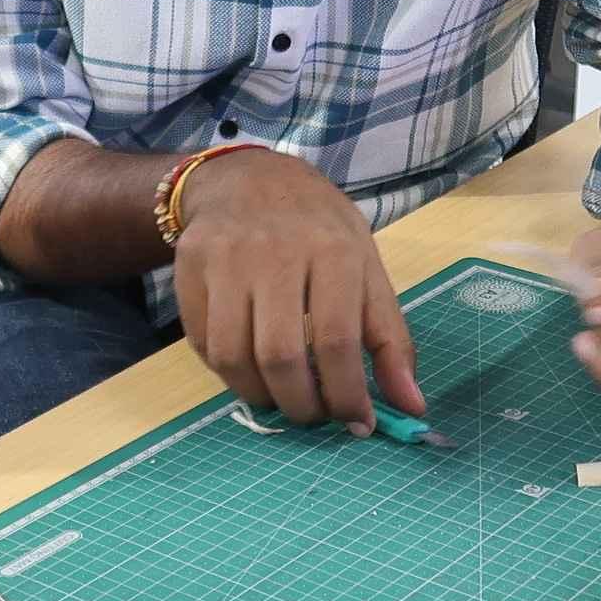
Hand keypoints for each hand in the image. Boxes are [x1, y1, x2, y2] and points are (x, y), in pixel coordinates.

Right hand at [169, 148, 420, 430]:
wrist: (249, 178)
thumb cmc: (318, 231)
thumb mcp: (366, 269)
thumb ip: (390, 339)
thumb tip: (411, 407)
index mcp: (333, 250)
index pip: (337, 340)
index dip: (347, 395)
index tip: (357, 421)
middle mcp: (275, 252)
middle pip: (280, 356)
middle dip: (301, 404)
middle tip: (314, 415)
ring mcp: (226, 258)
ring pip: (233, 356)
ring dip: (260, 396)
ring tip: (281, 397)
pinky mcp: (189, 267)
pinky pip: (203, 343)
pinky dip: (228, 372)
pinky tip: (250, 367)